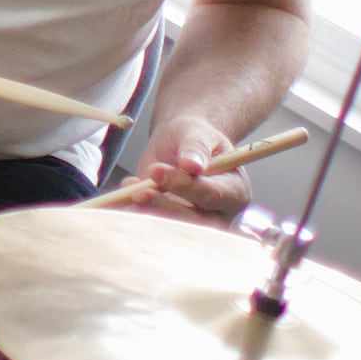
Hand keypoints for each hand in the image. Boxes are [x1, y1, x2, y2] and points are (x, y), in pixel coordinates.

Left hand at [133, 116, 254, 218]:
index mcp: (233, 191)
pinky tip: (127, 193)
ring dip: (147, 212)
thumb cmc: (194, 136)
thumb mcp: (196, 132)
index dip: (184, 186)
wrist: (179, 142)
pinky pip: (151, 226)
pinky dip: (136, 213)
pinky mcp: (168, 223)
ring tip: (131, 189)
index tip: (157, 171)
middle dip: (163, 206)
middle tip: (139, 190)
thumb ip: (196, 147)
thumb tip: (192, 164)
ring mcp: (192, 222)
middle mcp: (217, 213)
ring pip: (171, 227)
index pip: (211, 195)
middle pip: (193, 221)